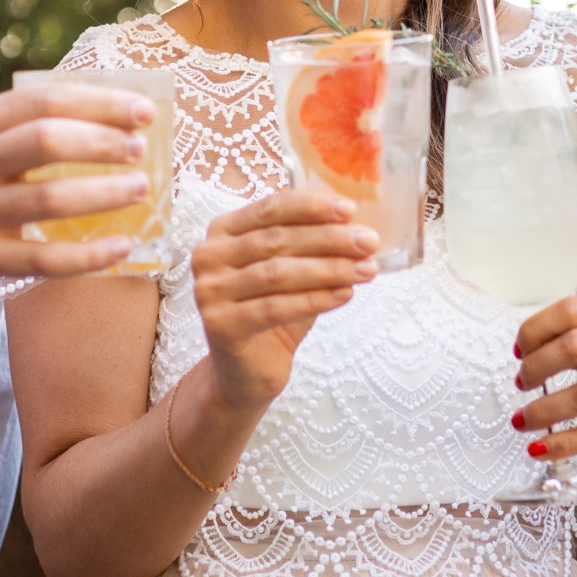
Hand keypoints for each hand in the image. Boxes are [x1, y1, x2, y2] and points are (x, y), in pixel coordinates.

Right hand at [0, 83, 156, 297]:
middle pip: (48, 140)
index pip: (45, 100)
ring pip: (49, 199)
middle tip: (141, 151)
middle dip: (103, 142)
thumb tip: (104, 122)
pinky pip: (41, 258)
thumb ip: (19, 130)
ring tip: (140, 191)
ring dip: (103, 194)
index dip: (100, 102)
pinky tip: (120, 248)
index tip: (143, 110)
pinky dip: (87, 255)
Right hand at [192, 190, 380, 410]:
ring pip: (278, 273)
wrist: (248, 369)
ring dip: (329, 269)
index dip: (312, 206)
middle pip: (277, 240)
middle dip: (329, 239)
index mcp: (223, 230)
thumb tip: (359, 230)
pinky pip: (275, 308)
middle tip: (368, 242)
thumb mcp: (291, 269)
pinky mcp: (220, 325)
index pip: (271, 208)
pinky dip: (315, 299)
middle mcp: (208, 256)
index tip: (351, 210)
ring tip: (366, 270)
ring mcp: (209, 291)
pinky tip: (345, 294)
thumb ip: (312, 246)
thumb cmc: (272, 310)